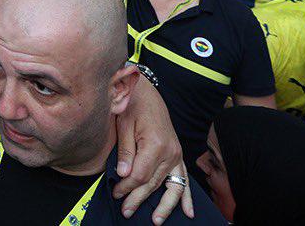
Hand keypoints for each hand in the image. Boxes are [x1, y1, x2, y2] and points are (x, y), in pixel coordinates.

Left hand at [114, 77, 191, 222]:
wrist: (147, 91)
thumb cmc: (133, 105)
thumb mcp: (124, 123)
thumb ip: (125, 150)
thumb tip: (123, 175)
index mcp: (155, 143)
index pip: (140, 175)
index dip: (126, 186)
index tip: (115, 192)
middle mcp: (170, 151)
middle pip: (153, 183)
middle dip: (138, 198)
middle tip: (126, 211)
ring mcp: (176, 154)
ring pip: (171, 186)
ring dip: (164, 205)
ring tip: (155, 220)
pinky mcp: (178, 154)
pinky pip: (184, 178)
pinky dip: (186, 196)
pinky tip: (188, 211)